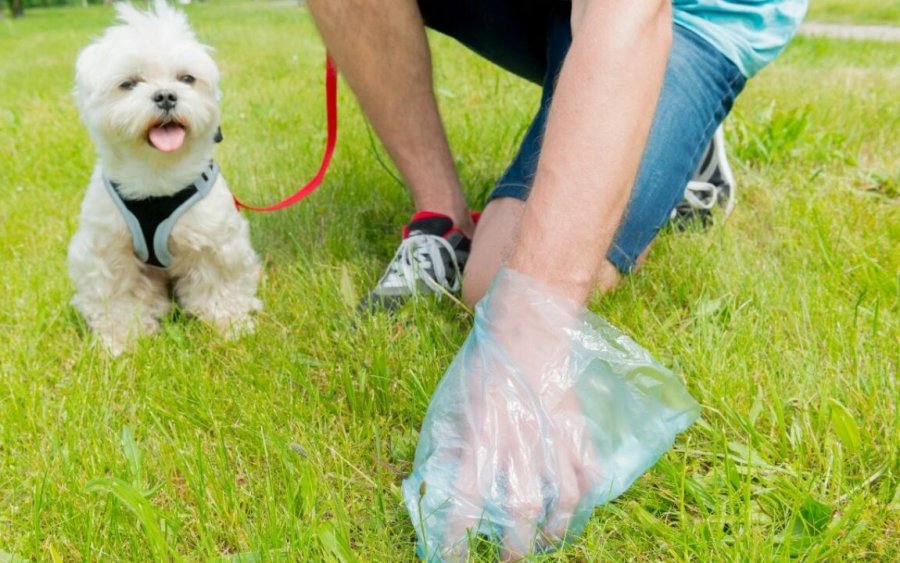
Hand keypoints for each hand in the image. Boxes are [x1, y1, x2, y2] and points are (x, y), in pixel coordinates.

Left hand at [403, 269, 699, 560]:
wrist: (527, 330)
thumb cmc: (484, 367)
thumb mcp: (454, 403)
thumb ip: (450, 444)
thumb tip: (436, 483)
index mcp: (480, 434)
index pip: (465, 497)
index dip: (456, 535)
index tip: (451, 556)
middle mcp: (518, 440)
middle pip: (522, 508)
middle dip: (516, 547)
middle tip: (508, 560)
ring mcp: (553, 435)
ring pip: (563, 498)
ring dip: (555, 530)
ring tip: (545, 543)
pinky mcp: (577, 428)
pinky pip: (589, 472)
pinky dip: (587, 497)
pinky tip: (575, 508)